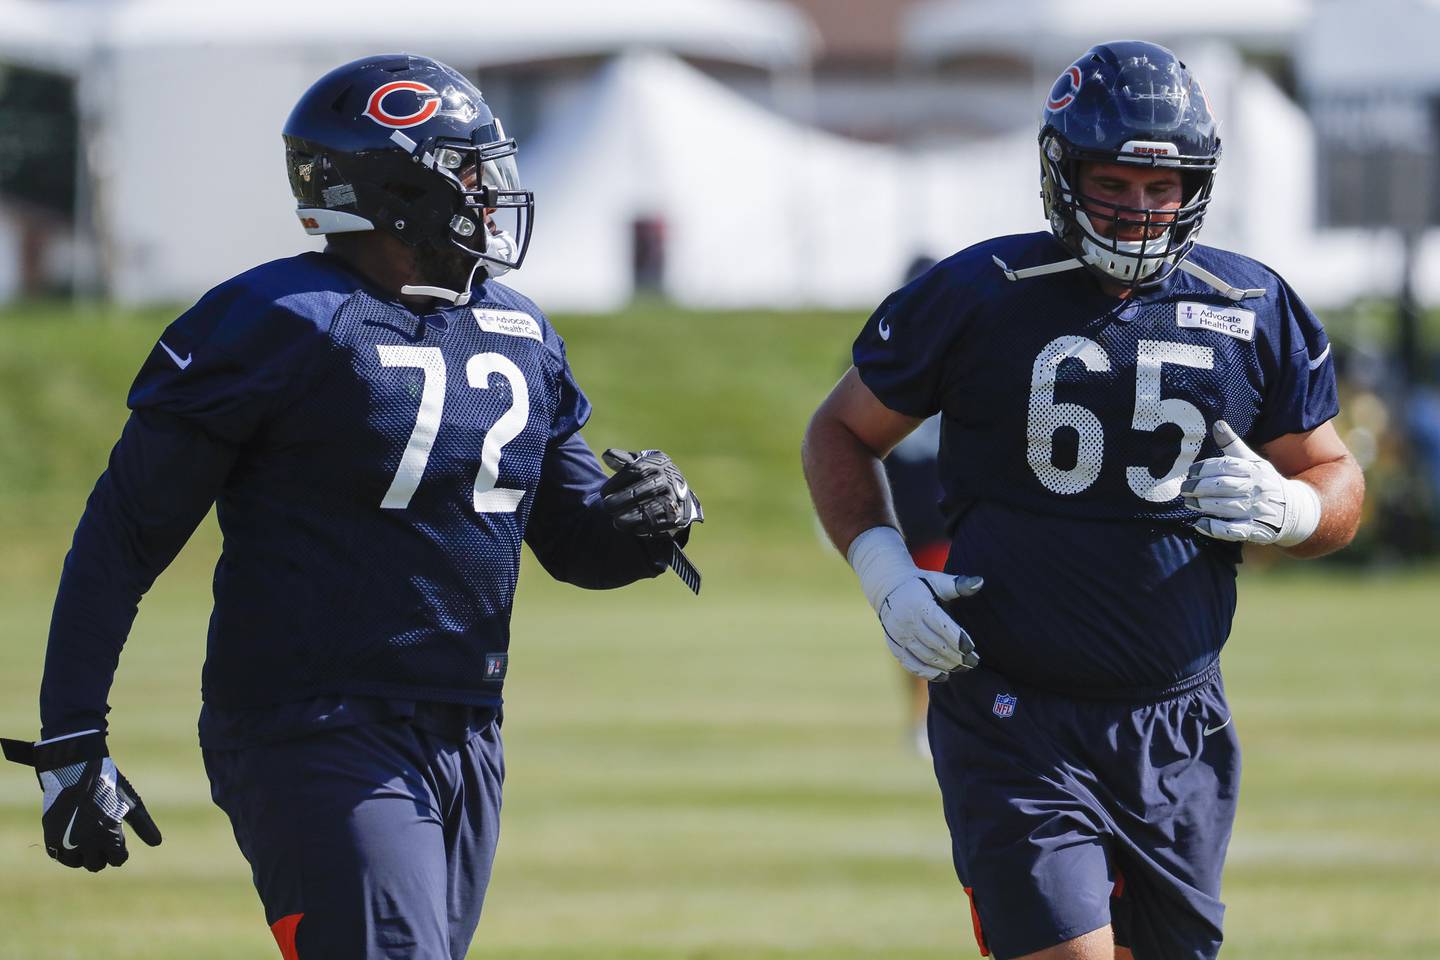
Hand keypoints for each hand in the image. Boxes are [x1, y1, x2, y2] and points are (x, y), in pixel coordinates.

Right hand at [1, 730, 161, 870]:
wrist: (75, 769)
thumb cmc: (107, 785)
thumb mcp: (130, 803)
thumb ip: (143, 825)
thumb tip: (157, 843)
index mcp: (110, 836)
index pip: (118, 860)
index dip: (120, 852)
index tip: (118, 842)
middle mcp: (88, 842)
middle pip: (96, 865)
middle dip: (102, 856)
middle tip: (102, 841)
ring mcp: (67, 841)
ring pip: (77, 862)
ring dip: (83, 855)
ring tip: (87, 840)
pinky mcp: (51, 837)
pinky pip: (59, 856)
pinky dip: (66, 852)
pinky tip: (73, 841)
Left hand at [600, 449, 702, 536]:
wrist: (680, 496)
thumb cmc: (652, 478)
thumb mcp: (641, 465)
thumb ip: (623, 461)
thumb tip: (606, 455)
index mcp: (658, 464)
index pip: (636, 470)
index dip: (617, 481)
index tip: (602, 492)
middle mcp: (669, 478)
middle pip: (645, 488)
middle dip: (624, 498)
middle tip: (607, 506)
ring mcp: (676, 497)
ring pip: (654, 507)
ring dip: (634, 515)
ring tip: (617, 521)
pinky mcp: (679, 515)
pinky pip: (663, 523)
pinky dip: (647, 527)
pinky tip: (634, 529)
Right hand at [847, 526, 982, 681]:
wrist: (888, 589)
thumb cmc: (920, 585)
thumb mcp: (937, 580)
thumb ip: (958, 584)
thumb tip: (980, 582)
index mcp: (919, 605)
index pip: (941, 626)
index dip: (957, 639)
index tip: (971, 648)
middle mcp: (907, 622)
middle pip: (935, 645)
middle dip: (956, 656)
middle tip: (973, 661)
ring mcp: (898, 636)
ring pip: (925, 657)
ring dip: (946, 665)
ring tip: (963, 667)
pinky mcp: (894, 646)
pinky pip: (911, 664)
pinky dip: (928, 673)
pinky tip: (944, 676)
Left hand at [1181, 420, 1320, 546]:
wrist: (1294, 509)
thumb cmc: (1265, 481)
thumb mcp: (1253, 462)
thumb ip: (1233, 445)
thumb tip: (1217, 424)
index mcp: (1254, 470)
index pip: (1227, 466)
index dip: (1206, 468)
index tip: (1190, 471)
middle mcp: (1257, 489)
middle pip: (1224, 486)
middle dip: (1200, 487)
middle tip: (1184, 488)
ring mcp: (1257, 511)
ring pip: (1226, 507)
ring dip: (1204, 505)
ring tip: (1188, 502)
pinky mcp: (1256, 530)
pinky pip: (1233, 531)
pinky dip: (1215, 528)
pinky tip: (1199, 523)